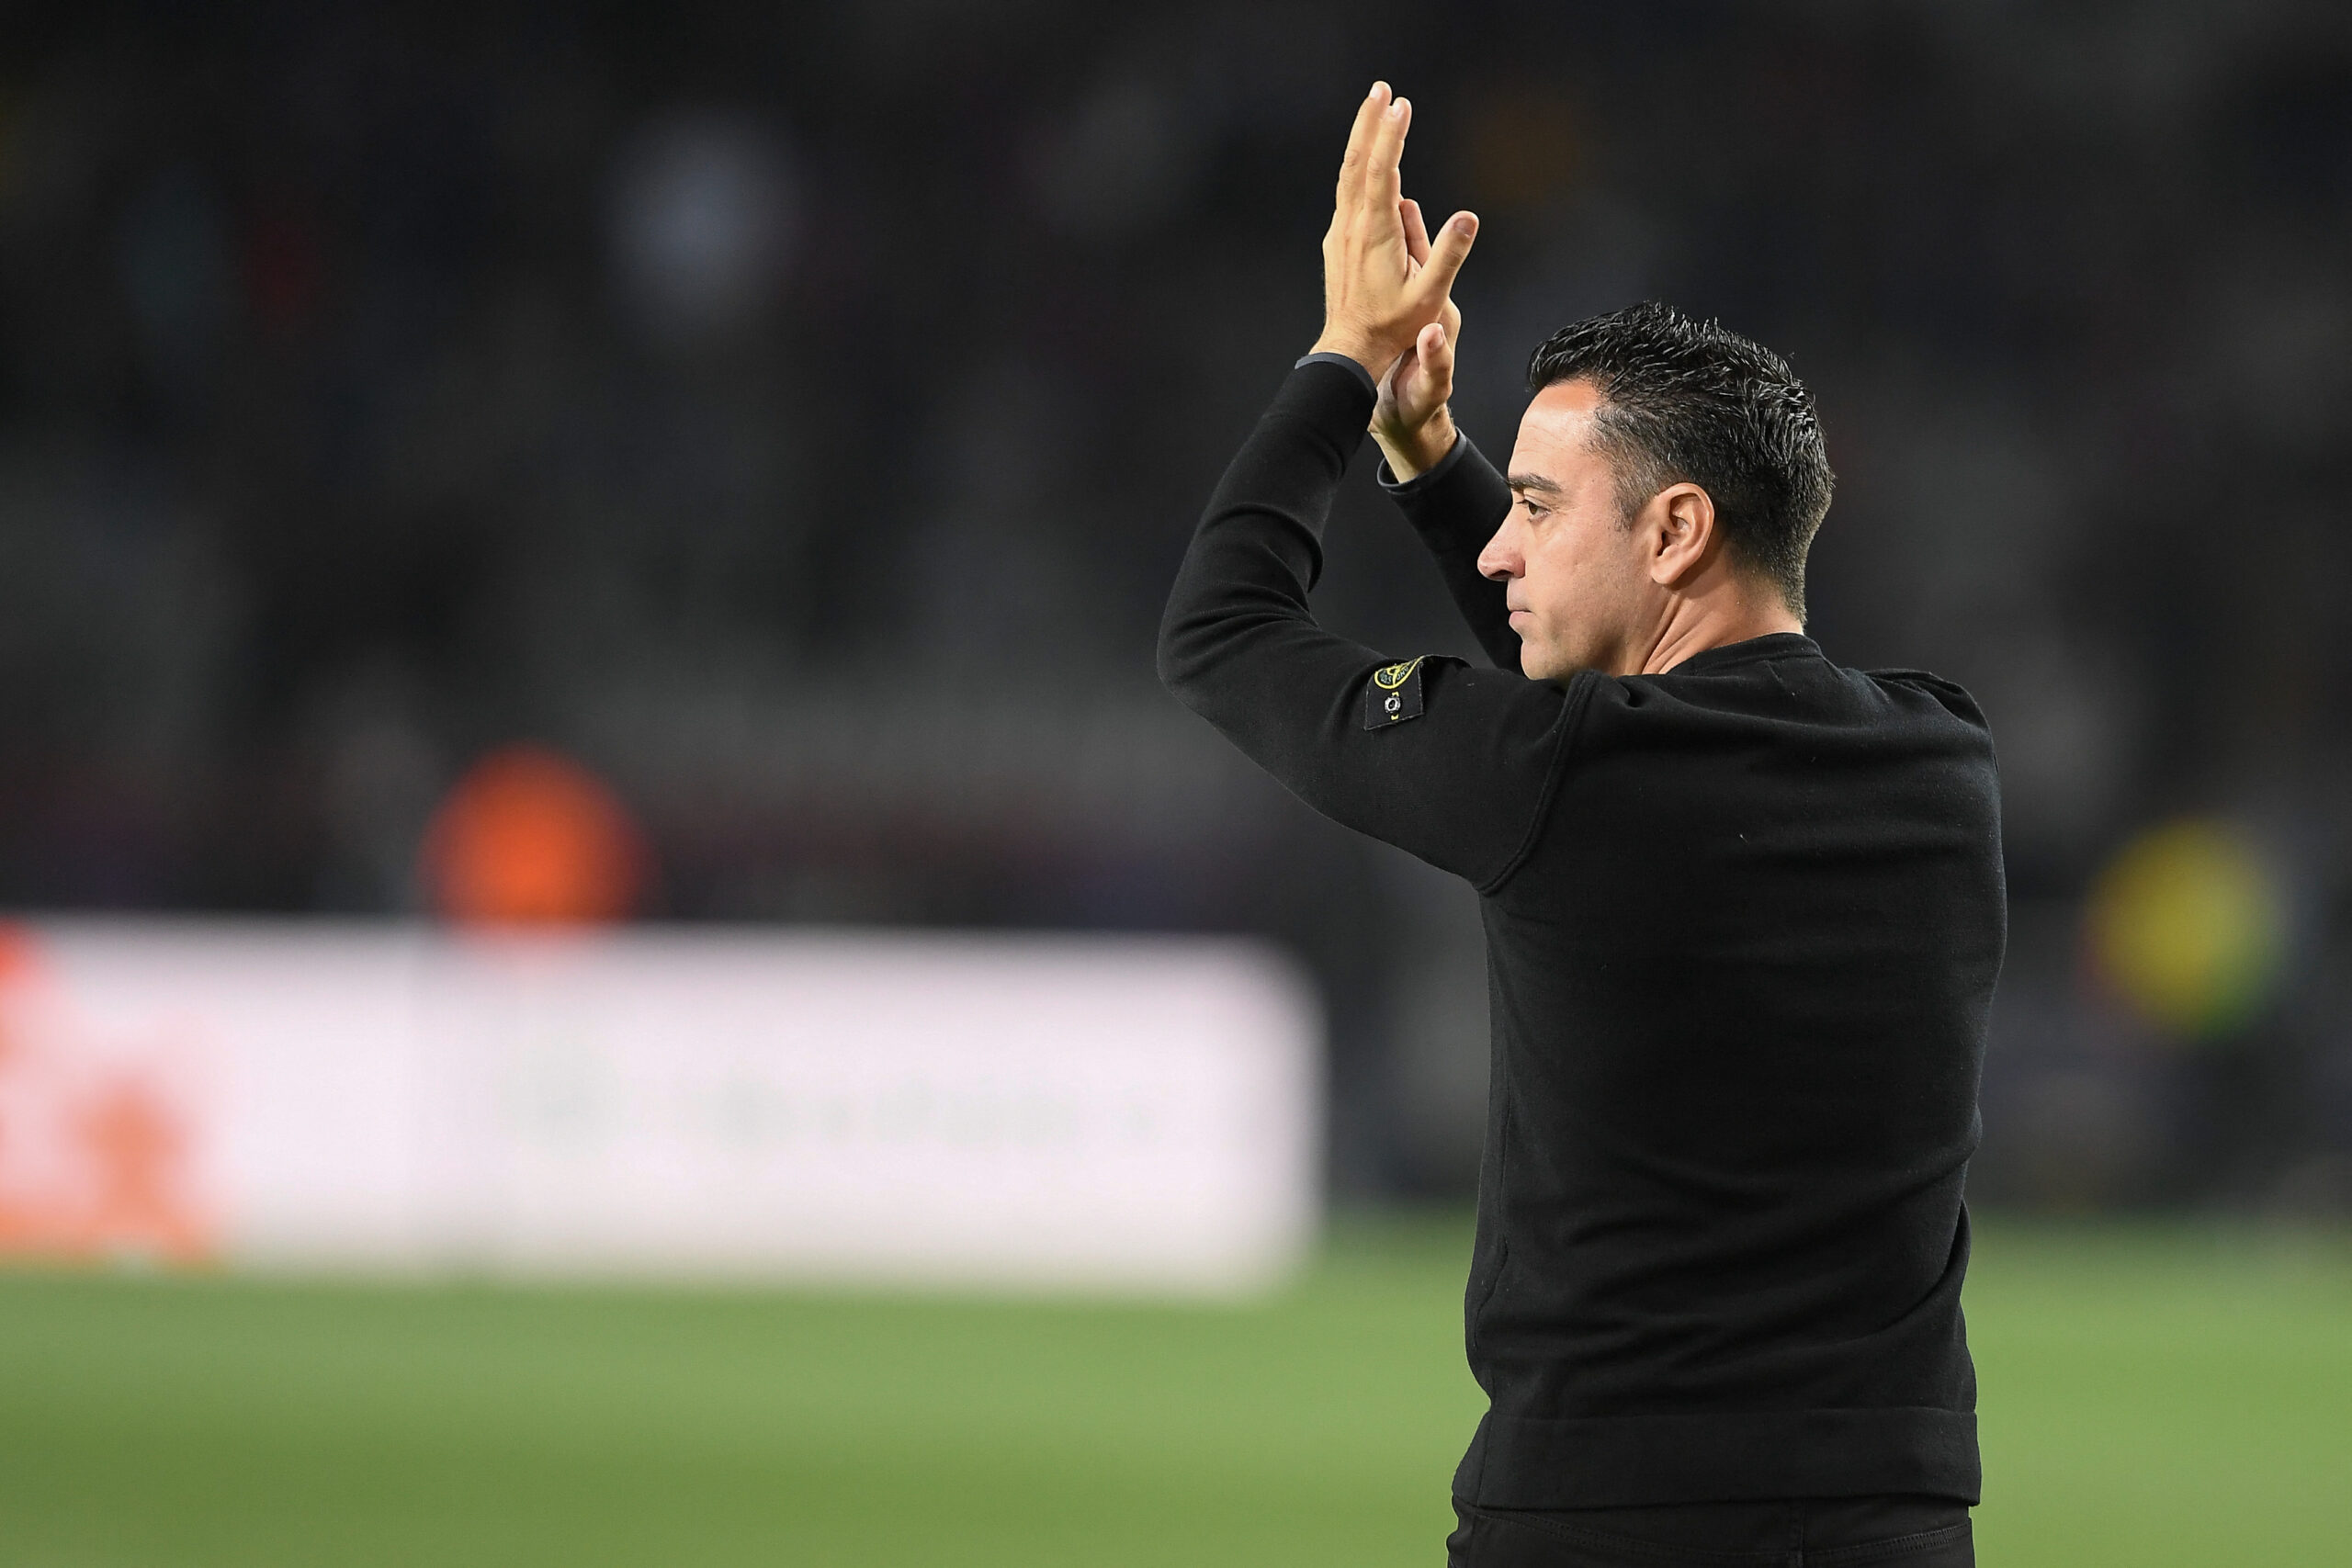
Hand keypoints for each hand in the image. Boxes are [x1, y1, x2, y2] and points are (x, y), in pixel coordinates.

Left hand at [1310, 83, 1476, 388]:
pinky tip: (1364, 157)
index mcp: (1375, 233)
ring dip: (1361, 138)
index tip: (1401, 104)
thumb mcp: (1430, 297)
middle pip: (1358, 162)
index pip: (1382, 172)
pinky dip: (1356, 164)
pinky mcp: (1338, 240)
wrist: (1350, 348)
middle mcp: (1353, 225)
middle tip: (1381, 89)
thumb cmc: (1394, 327)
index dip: (1391, 135)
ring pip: (1348, 174)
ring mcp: (1341, 231)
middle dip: (1370, 122)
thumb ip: (1449, 255)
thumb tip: (1468, 217)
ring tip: (1373, 110)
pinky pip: (1346, 191)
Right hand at [1371, 206, 1461, 480]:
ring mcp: (1418, 307)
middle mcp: (1431, 306)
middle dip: (1407, 222)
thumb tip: (1431, 334)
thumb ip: (1435, 361)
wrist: (1411, 419)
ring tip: (1392, 192)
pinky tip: (1387, 232)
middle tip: (1396, 181)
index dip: (1418, 238)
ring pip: (1408, 258)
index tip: (1403, 205)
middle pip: (1420, 254)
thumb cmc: (1419, 406)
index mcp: (1437, 317)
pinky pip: (1400, 273)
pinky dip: (1393, 251)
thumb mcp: (1429, 386)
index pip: (1429, 269)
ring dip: (1399, 228)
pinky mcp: (1405, 313)